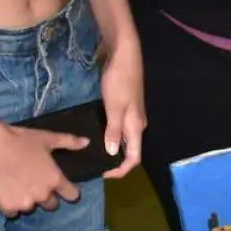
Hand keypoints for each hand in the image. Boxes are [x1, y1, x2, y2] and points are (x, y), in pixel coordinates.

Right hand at [0, 124, 83, 216]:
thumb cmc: (21, 140)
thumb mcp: (48, 138)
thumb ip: (69, 142)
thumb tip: (87, 142)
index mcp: (55, 180)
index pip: (72, 195)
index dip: (70, 192)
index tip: (65, 189)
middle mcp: (43, 195)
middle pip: (51, 205)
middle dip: (47, 197)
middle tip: (36, 184)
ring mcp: (25, 203)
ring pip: (31, 208)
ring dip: (28, 200)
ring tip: (19, 186)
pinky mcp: (7, 207)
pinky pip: (13, 212)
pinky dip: (11, 205)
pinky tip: (7, 192)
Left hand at [98, 39, 145, 179]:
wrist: (125, 55)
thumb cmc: (120, 82)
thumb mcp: (114, 108)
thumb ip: (114, 132)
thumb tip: (113, 155)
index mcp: (136, 127)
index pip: (134, 158)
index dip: (121, 170)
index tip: (103, 174)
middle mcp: (137, 124)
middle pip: (131, 150)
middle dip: (115, 162)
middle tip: (94, 165)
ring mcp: (132, 115)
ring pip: (124, 140)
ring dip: (112, 149)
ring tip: (93, 152)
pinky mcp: (126, 106)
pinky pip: (119, 128)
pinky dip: (110, 136)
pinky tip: (97, 134)